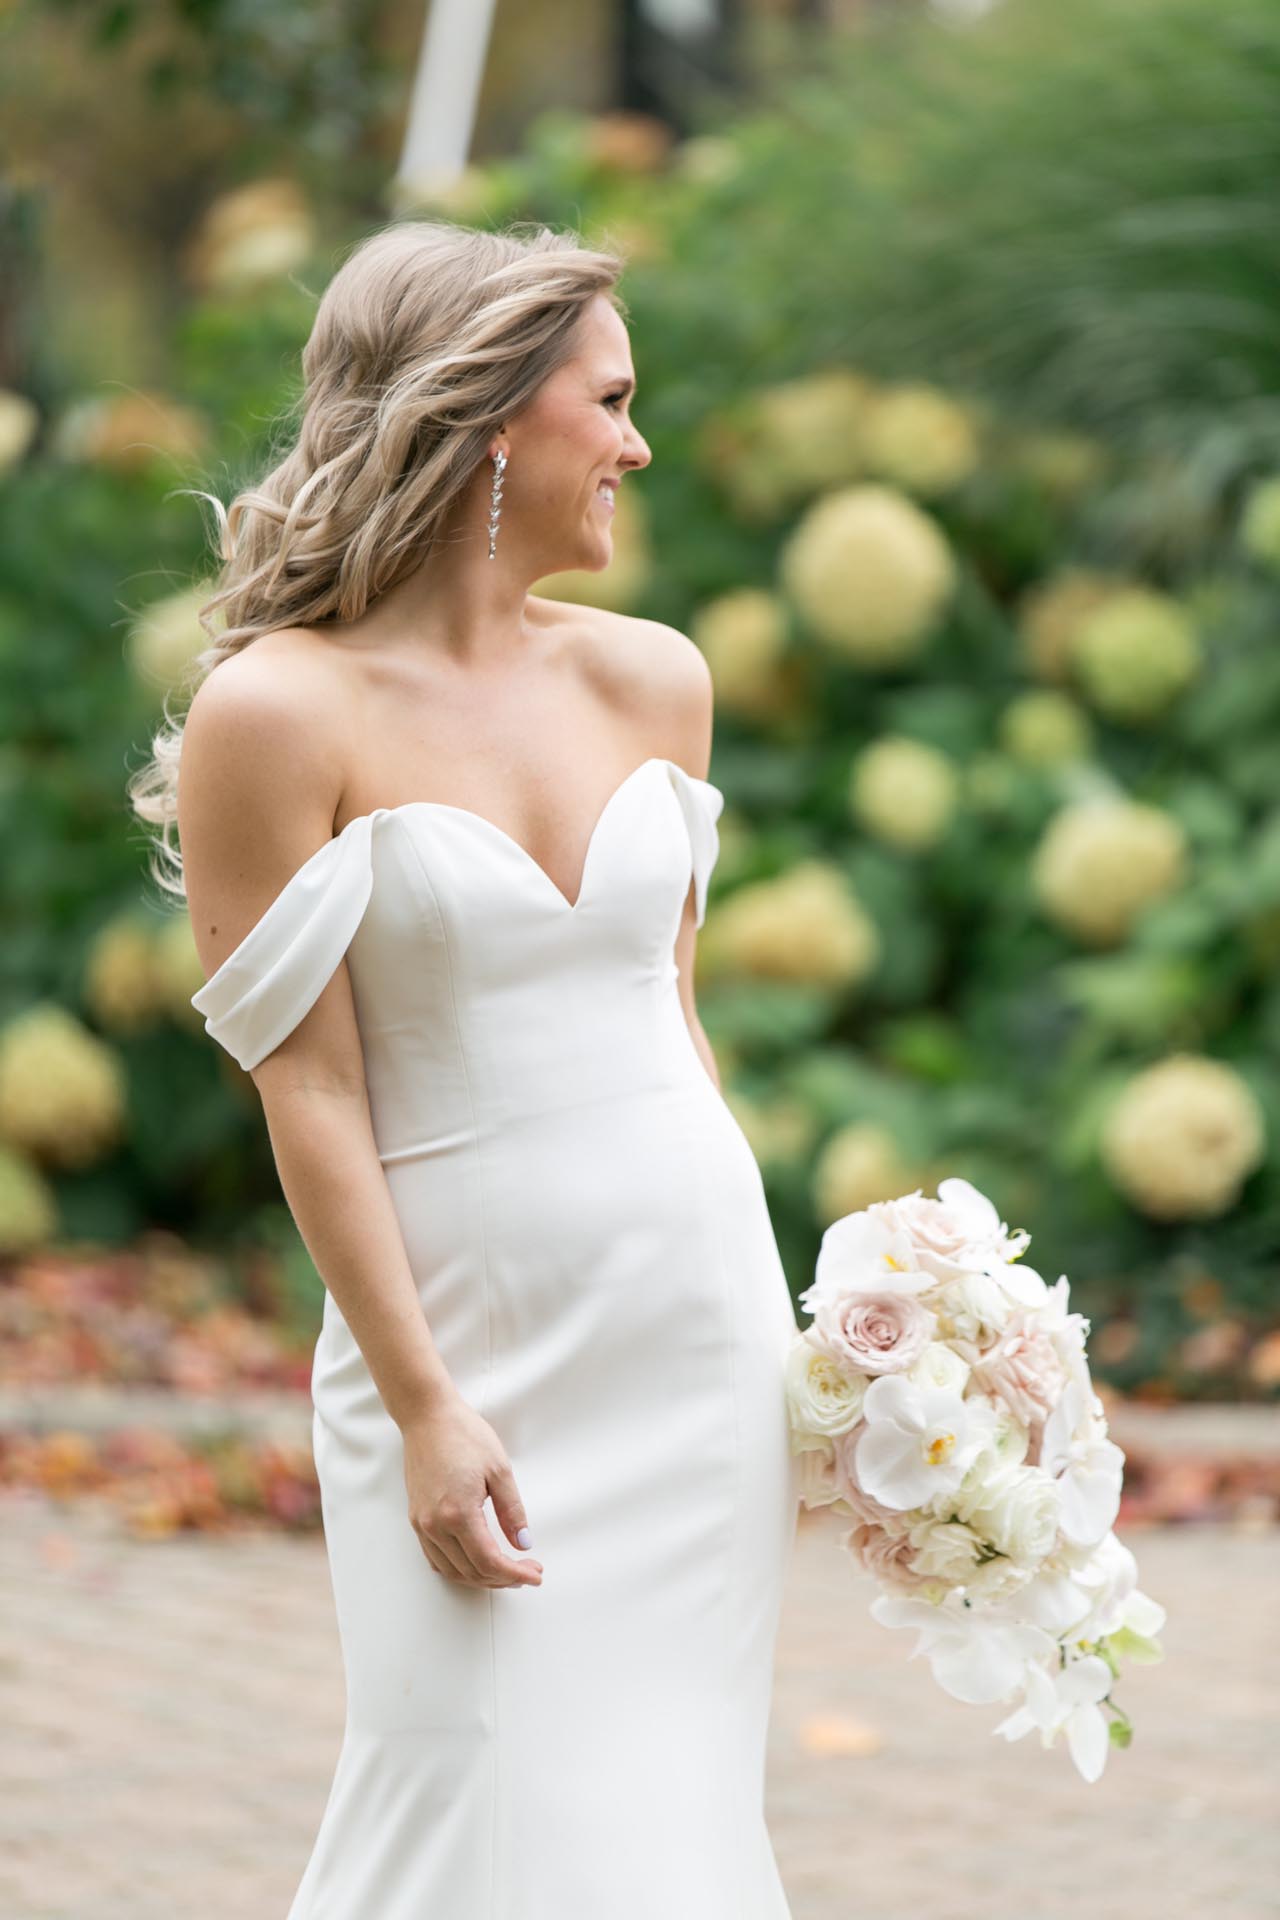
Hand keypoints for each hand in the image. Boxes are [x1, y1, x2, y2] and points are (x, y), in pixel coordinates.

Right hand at [399, 1392, 543, 1589]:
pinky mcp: (416, 1518)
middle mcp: (436, 1525)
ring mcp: (422, 1524)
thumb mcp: (499, 1469)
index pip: (490, 1561)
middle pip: (472, 1572)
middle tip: (528, 1570)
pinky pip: (436, 1558)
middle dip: (504, 1578)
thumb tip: (523, 1543)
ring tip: (507, 1569)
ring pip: (453, 1571)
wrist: (427, 1416)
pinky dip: (458, 1568)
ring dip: (482, 1577)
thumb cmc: (464, 1435)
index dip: (515, 1574)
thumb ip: (512, 1511)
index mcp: (459, 1513)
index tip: (535, 1574)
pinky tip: (476, 1562)